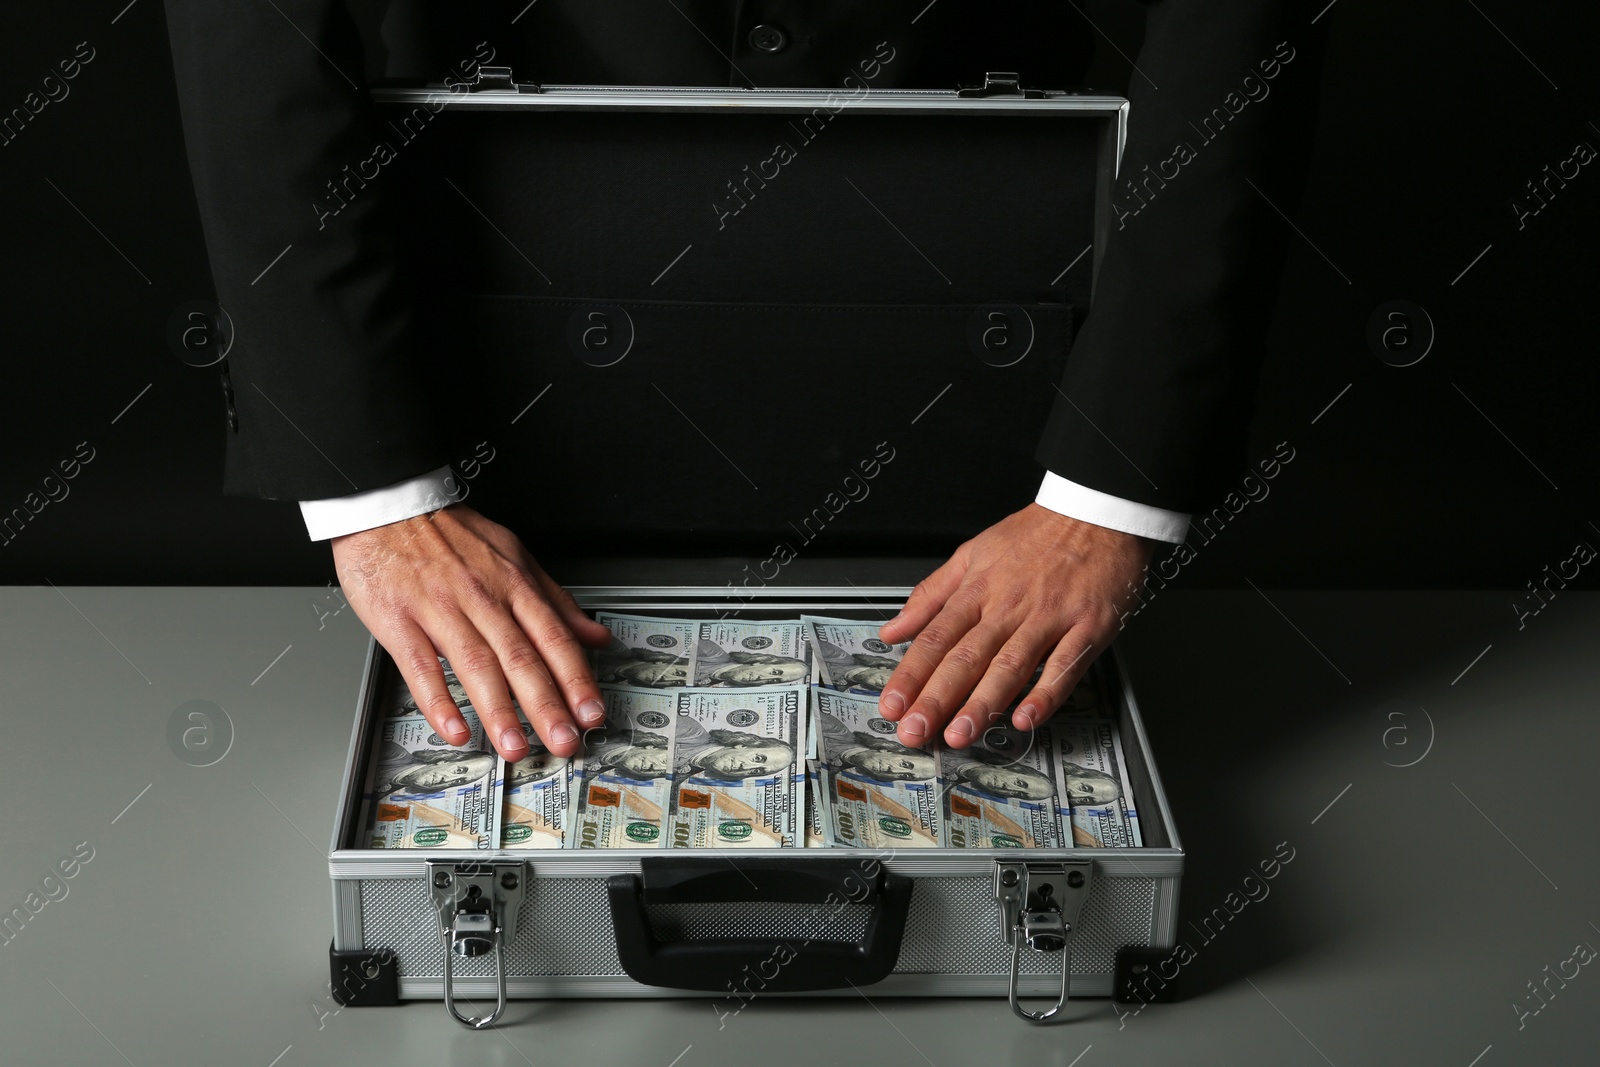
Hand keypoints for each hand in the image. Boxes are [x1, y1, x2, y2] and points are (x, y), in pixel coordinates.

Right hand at [332, 504, 612, 761]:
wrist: (389, 507)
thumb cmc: (451, 534)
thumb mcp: (514, 556)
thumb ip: (556, 600)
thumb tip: (594, 634)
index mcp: (513, 583)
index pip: (554, 637)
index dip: (576, 678)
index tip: (591, 713)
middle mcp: (482, 598)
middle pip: (521, 657)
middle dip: (547, 705)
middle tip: (564, 742)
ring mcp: (440, 609)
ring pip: (476, 665)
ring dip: (498, 711)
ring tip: (515, 746)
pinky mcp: (399, 621)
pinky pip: (421, 666)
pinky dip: (438, 701)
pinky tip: (454, 729)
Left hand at [876, 504, 1154, 748]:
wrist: (1096, 512)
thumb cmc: (1037, 534)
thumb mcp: (972, 553)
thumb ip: (930, 595)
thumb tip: (893, 629)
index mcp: (978, 589)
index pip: (935, 637)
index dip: (911, 674)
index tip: (892, 704)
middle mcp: (1009, 605)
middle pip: (966, 656)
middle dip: (937, 698)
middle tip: (916, 730)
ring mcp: (1049, 617)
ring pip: (1010, 665)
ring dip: (983, 703)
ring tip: (960, 733)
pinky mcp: (1088, 625)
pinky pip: (1065, 664)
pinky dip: (1046, 693)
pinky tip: (1027, 718)